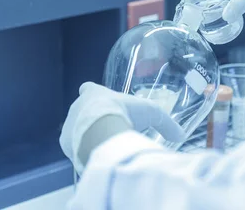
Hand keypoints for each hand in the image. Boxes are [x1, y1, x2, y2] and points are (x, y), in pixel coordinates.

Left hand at [59, 82, 184, 172]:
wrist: (100, 132)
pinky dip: (82, 150)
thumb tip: (180, 136)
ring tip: (104, 147)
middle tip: (110, 131)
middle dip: (95, 120)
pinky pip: (73, 146)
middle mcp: (77, 105)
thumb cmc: (124, 114)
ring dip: (87, 136)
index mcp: (93, 93)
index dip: (94, 95)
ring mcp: (69, 123)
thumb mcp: (151, 113)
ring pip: (77, 129)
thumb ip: (166, 124)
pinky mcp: (64, 142)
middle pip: (84, 111)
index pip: (88, 89)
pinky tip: (95, 157)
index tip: (101, 103)